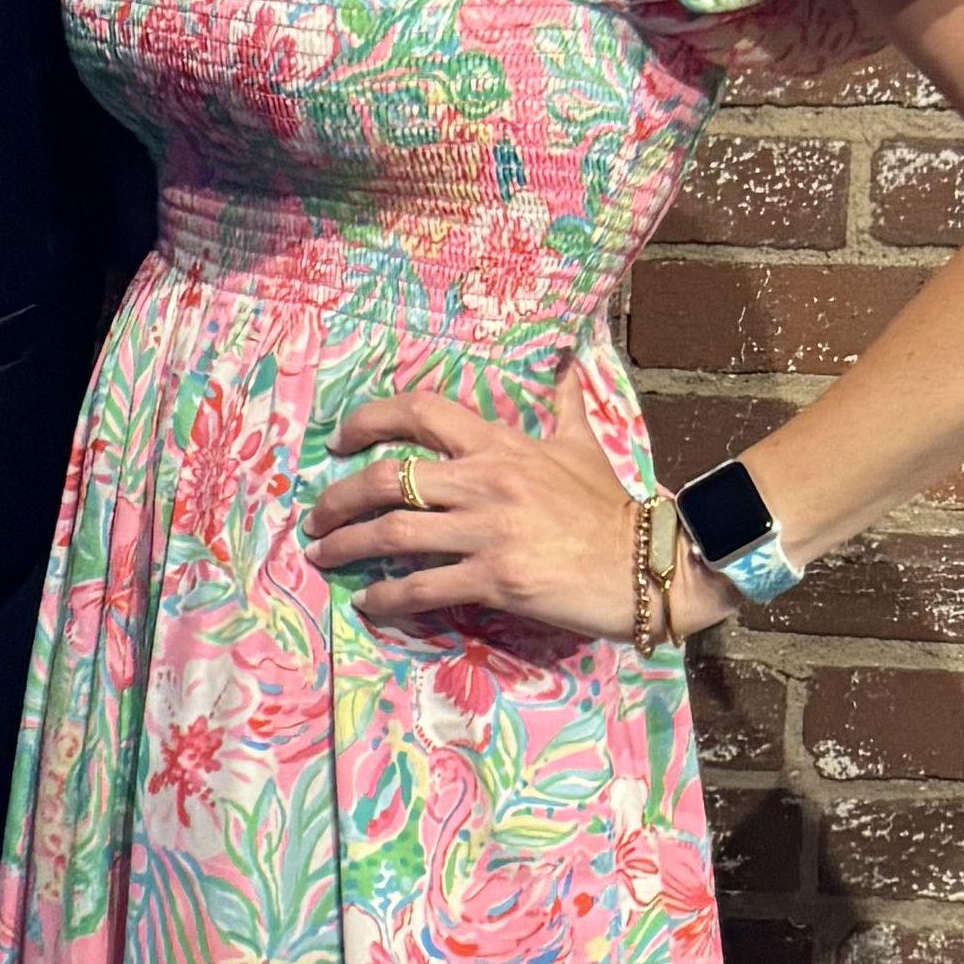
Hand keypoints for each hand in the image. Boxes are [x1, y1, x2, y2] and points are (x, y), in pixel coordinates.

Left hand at [304, 391, 656, 642]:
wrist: (647, 563)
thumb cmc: (609, 507)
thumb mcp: (581, 444)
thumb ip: (563, 403)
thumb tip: (568, 360)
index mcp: (499, 445)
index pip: (420, 412)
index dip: (369, 419)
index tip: (341, 440)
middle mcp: (485, 482)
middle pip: (386, 479)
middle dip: (338, 498)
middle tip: (316, 516)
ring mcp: (488, 532)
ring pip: (393, 534)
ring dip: (347, 546)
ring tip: (323, 556)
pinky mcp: (495, 580)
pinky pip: (423, 588)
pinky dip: (387, 597)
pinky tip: (369, 603)